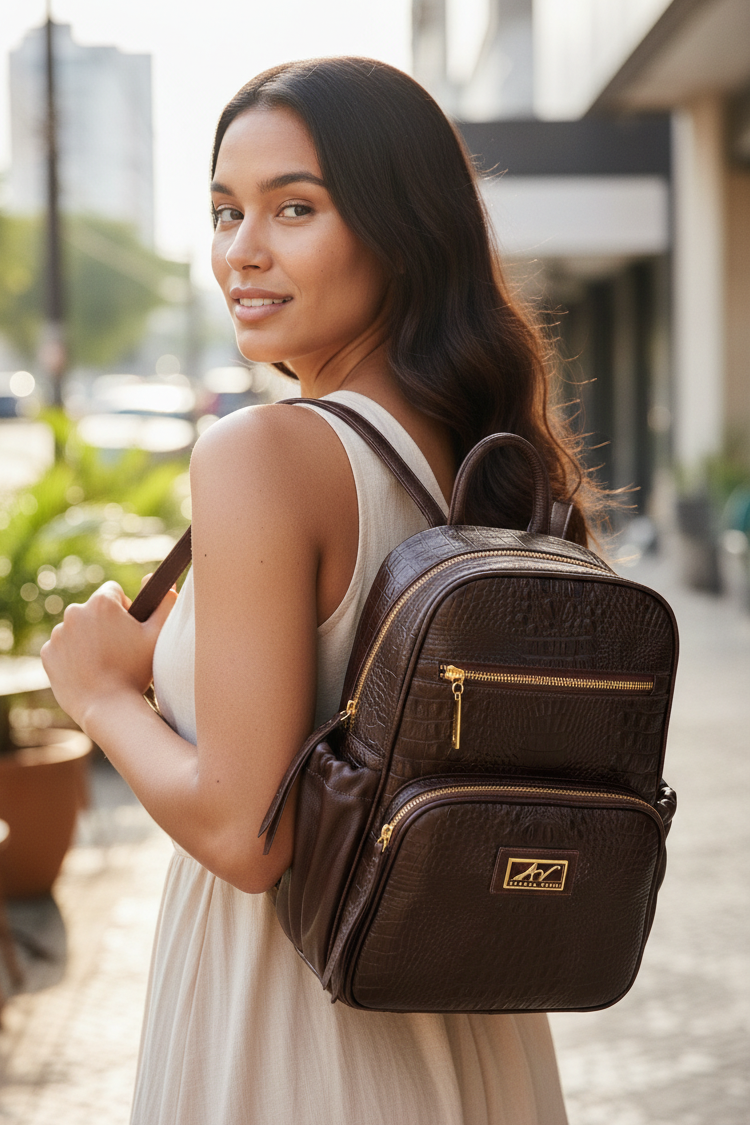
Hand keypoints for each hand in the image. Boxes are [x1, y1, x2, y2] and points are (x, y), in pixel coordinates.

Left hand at [41, 579, 176, 732]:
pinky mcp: (47, 653)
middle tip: (118, 650)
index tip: (129, 630)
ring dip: (88, 639)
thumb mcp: (159, 635)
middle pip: (92, 610)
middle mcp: (75, 612)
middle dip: (104, 624)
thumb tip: (162, 582)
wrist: (107, 708)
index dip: (124, 609)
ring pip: (77, 629)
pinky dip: (72, 655)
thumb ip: (165, 602)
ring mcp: (58, 634)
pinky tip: (87, 671)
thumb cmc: (136, 670)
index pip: (113, 591)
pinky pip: (62, 647)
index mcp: (102, 603)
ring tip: (103, 664)